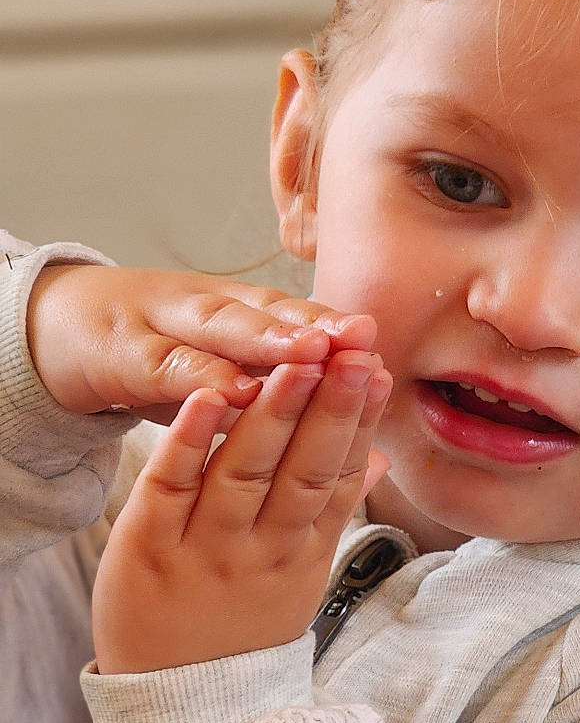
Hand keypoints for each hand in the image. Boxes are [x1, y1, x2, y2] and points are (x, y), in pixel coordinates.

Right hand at [27, 262, 376, 422]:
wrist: (58, 331)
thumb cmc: (156, 356)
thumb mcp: (219, 366)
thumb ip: (276, 382)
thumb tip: (355, 415)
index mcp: (237, 314)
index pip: (293, 317)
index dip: (333, 328)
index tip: (376, 342)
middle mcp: (206, 308)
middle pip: (263, 313)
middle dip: (312, 325)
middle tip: (357, 340)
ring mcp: (162, 323)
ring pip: (216, 328)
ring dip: (264, 340)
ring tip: (308, 357)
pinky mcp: (120, 353)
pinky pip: (162, 367)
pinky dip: (196, 379)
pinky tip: (228, 395)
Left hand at [92, 353, 392, 673]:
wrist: (183, 710)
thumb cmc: (241, 634)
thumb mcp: (302, 580)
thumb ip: (335, 515)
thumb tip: (380, 460)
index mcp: (303, 553)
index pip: (341, 479)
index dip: (360, 424)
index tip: (377, 371)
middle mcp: (263, 550)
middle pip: (305, 472)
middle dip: (332, 410)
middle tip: (353, 352)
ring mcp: (207, 550)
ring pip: (246, 473)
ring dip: (273, 414)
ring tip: (297, 362)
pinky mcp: (149, 549)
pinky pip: (171, 488)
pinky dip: (189, 442)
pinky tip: (209, 397)